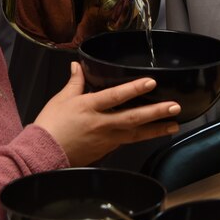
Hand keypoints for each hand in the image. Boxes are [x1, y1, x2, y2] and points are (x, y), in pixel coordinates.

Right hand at [34, 62, 180, 166]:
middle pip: (133, 118)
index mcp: (89, 107)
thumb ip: (74, 82)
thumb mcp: (61, 99)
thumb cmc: (51, 125)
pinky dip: (142, 137)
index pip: (116, 96)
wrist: (44, 153)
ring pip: (135, 133)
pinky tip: (153, 133)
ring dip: (156, 129)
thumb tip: (77, 65)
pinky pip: (128, 141)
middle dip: (155, 112)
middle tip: (174, 107)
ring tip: (174, 125)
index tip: (151, 82)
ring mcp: (106, 139)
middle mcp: (101, 123)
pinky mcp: (107, 149)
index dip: (134, 89)